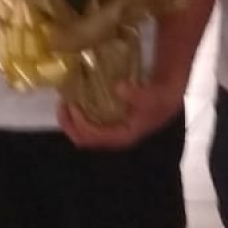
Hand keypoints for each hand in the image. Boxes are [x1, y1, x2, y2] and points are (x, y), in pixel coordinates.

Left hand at [58, 77, 182, 150]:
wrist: (165, 98)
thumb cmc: (158, 99)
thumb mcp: (150, 96)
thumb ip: (135, 95)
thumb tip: (117, 88)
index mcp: (122, 136)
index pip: (95, 136)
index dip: (80, 124)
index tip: (72, 106)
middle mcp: (113, 138)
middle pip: (85, 140)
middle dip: (70, 125)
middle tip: (61, 106)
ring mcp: (109, 132)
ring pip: (84, 134)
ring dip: (71, 121)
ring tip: (64, 104)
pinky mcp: (108, 124)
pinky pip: (88, 125)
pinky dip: (78, 116)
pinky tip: (75, 102)